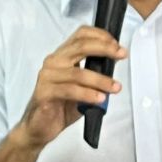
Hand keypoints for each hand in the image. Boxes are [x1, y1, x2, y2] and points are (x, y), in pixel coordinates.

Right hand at [15, 25, 127, 150]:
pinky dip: (88, 94)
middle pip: (81, 46)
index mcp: (63, 55)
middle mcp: (54, 61)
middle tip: (122, 55)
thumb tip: (116, 59)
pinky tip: (100, 99)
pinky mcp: (44, 93)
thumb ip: (96, 70)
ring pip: (79, 73)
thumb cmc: (63, 103)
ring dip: (101, 80)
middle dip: (105, 49)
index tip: (118, 45)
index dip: (101, 35)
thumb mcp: (84, 84)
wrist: (39, 127)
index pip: (81, 34)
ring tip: (115, 87)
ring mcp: (47, 76)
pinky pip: (70, 91)